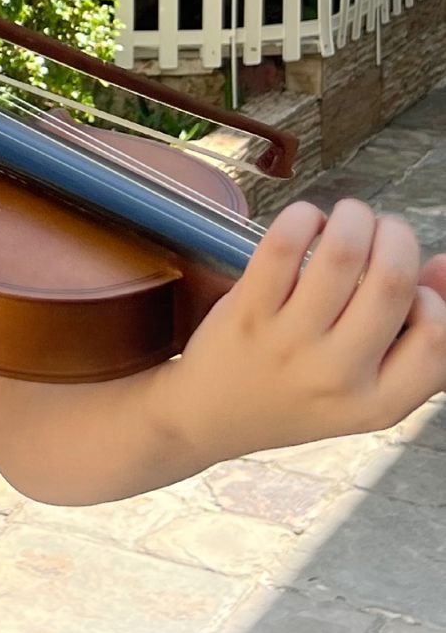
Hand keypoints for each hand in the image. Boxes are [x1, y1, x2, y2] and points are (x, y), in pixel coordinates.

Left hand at [168, 199, 445, 465]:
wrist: (210, 418)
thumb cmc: (296, 395)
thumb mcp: (365, 388)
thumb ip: (413, 336)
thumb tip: (443, 264)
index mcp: (377, 403)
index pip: (437, 339)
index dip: (434, 299)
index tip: (413, 286)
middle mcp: (337, 375)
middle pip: (391, 284)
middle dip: (397, 236)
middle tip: (384, 228)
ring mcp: (289, 342)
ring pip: (342, 256)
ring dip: (355, 218)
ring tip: (351, 215)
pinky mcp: (246, 313)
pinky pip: (281, 248)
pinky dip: (303, 218)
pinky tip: (308, 221)